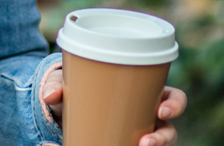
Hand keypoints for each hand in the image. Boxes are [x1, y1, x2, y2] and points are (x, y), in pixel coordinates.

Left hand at [40, 67, 187, 145]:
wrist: (63, 112)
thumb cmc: (76, 90)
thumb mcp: (68, 84)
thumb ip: (56, 86)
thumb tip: (49, 96)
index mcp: (144, 94)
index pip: (173, 98)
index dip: (175, 104)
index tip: (162, 109)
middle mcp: (147, 117)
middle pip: (169, 130)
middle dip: (163, 138)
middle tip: (146, 142)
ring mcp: (138, 135)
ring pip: (155, 145)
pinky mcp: (123, 144)